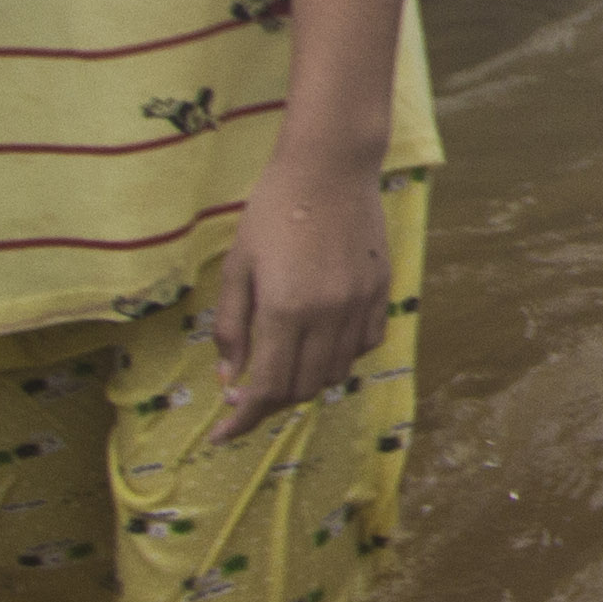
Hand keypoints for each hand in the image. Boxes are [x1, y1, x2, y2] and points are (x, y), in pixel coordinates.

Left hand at [203, 149, 393, 446]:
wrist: (330, 167)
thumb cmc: (273, 209)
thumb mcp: (238, 266)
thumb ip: (232, 326)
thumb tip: (229, 376)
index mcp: (285, 309)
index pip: (267, 386)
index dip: (243, 418)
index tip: (222, 435)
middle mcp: (327, 314)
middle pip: (303, 387)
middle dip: (271, 403)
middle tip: (247, 397)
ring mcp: (359, 304)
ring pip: (336, 372)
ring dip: (306, 382)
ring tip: (282, 369)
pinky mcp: (380, 291)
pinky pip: (363, 344)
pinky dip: (340, 357)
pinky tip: (319, 343)